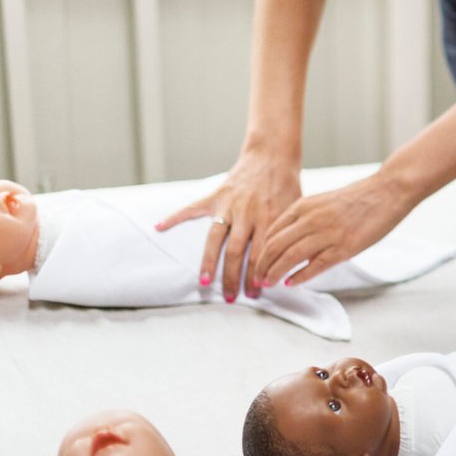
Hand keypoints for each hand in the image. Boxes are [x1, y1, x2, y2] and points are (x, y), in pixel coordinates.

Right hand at [154, 149, 300, 300]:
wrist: (272, 157)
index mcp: (270, 219)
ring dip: (210, 262)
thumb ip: (289, 234)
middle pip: (237, 252)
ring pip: (217, 238)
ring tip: (205, 282)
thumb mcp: (296, 210)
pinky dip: (174, 216)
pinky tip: (159, 227)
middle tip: (231, 297)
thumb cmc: (287, 186)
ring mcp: (230, 206)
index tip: (255, 293)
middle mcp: (248, 214)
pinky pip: (192, 208)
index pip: (262, 254)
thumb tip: (294, 262)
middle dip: (234, 277)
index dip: (258, 275)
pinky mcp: (217, 196)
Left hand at [251, 172, 413, 287]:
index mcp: (303, 206)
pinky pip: (314, 266)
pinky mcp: (343, 248)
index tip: (255, 262)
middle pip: (274, 246)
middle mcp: (311, 219)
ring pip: (289, 258)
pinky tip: (291, 283)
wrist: (388, 191)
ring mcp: (327, 234)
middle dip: (261, 265)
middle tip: (256, 277)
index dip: (259, 251)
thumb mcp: (323, 203)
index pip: (271, 232)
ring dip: (275, 273)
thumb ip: (306, 220)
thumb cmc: (359, 198)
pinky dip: (299, 277)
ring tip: (268, 283)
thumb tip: (292, 243)